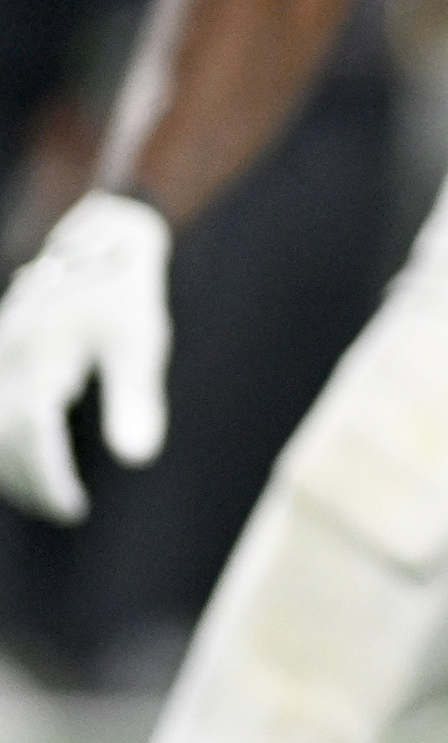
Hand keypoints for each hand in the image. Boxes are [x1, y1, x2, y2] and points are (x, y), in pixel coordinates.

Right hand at [0, 192, 171, 521]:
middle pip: (2, 439)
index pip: (30, 438)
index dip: (47, 478)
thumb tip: (138, 458)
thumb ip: (135, 398)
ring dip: (11, 465)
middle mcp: (6, 362)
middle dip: (28, 480)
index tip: (73, 507)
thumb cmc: (124, 289)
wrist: (101, 234)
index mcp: (37, 362)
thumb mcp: (139, 341)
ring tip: (48, 493)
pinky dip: (6, 439)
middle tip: (66, 508)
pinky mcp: (3, 353)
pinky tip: (28, 459)